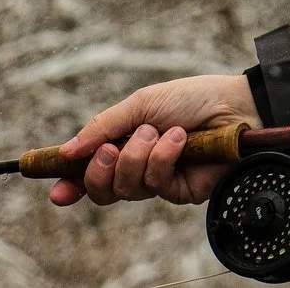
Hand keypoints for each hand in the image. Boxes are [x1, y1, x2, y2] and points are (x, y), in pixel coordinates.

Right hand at [47, 73, 262, 207]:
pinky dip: (163, 158)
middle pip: (102, 190)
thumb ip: (102, 127)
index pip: (90, 172)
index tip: (55, 190)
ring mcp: (159, 181)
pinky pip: (156, 184)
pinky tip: (179, 140)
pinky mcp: (180, 191)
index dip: (70, 184)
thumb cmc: (191, 99)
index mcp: (124, 145)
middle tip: (110, 149)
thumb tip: (66, 152)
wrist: (234, 105)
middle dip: (100, 171)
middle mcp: (138, 166)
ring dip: (137, 156)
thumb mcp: (140, 104)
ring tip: (157, 132)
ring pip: (126, 188)